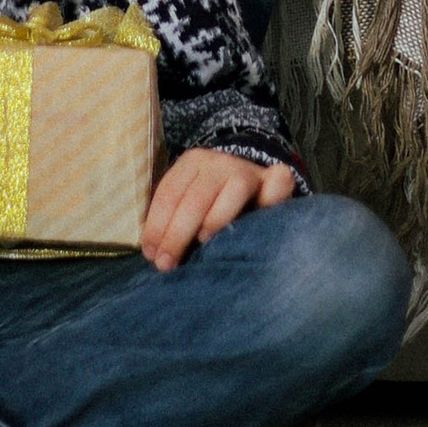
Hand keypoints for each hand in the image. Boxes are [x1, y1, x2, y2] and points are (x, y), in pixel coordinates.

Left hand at [140, 146, 297, 269]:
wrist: (243, 175)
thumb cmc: (206, 198)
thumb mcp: (185, 198)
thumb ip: (171, 216)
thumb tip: (150, 249)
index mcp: (191, 162)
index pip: (170, 193)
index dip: (157, 225)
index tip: (150, 253)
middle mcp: (218, 162)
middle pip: (196, 197)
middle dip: (178, 233)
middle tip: (166, 264)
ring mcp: (247, 169)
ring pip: (234, 189)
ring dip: (217, 218)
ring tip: (203, 242)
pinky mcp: (275, 179)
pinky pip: (277, 183)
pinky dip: (273, 196)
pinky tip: (262, 210)